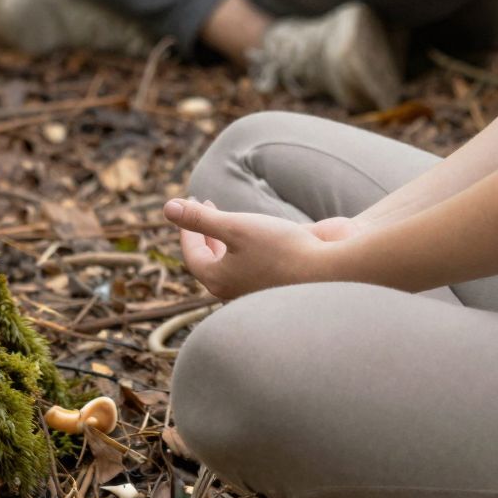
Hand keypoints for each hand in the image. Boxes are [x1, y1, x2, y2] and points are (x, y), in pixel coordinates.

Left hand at [163, 196, 338, 300]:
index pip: (192, 254)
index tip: (189, 203)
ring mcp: (255, 293)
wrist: (331, 271)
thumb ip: (200, 219)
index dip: (187, 227)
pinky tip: (256, 238)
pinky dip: (244, 250)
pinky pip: (249, 270)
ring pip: (230, 267)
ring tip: (226, 220)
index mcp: (218, 281)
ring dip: (224, 241)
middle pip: (209, 263)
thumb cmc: (281, 247)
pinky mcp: (276, 287)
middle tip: (204, 206)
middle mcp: (234, 293)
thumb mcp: (235, 225)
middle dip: (204, 232)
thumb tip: (167, 208)